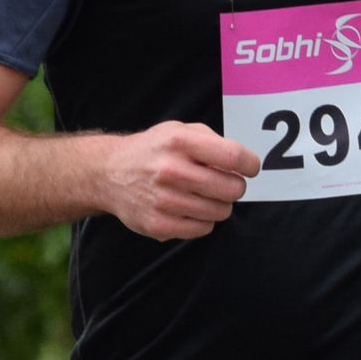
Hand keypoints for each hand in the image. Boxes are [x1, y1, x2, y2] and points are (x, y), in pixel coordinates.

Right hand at [94, 120, 258, 239]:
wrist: (109, 173)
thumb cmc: (153, 151)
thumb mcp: (178, 130)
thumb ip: (211, 141)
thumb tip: (243, 162)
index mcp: (179, 141)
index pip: (232, 156)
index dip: (250, 164)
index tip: (250, 168)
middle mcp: (171, 170)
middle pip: (231, 188)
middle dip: (235, 186)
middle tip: (224, 184)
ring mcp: (164, 200)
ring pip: (220, 212)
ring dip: (219, 205)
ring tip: (203, 195)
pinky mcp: (158, 224)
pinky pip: (203, 229)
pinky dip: (203, 221)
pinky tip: (191, 209)